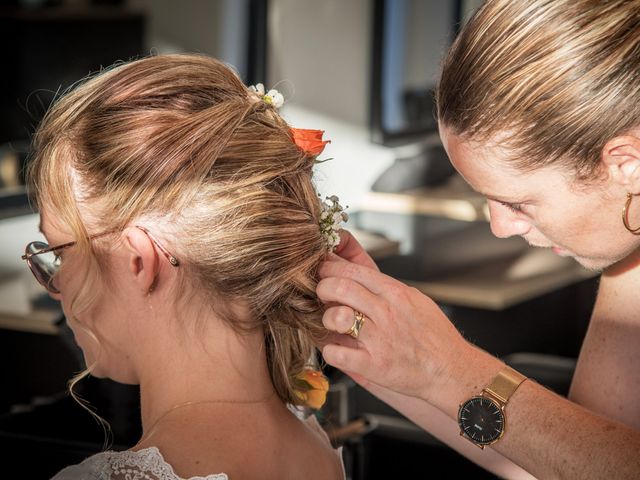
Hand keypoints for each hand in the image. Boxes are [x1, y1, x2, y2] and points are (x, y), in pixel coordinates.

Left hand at [317, 230, 471, 402]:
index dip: (332, 269)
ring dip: (326, 318)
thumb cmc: (435, 337)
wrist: (452, 370)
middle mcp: (387, 312)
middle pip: (341, 287)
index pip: (355, 270)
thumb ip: (389, 288)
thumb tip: (361, 276)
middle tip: (320, 294)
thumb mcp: (416, 300)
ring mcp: (380, 339)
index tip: (324, 272)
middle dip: (323, 287)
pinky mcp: (374, 366)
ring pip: (336, 316)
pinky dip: (330, 350)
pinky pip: (338, 353)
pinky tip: (335, 349)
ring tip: (329, 322)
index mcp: (396, 294)